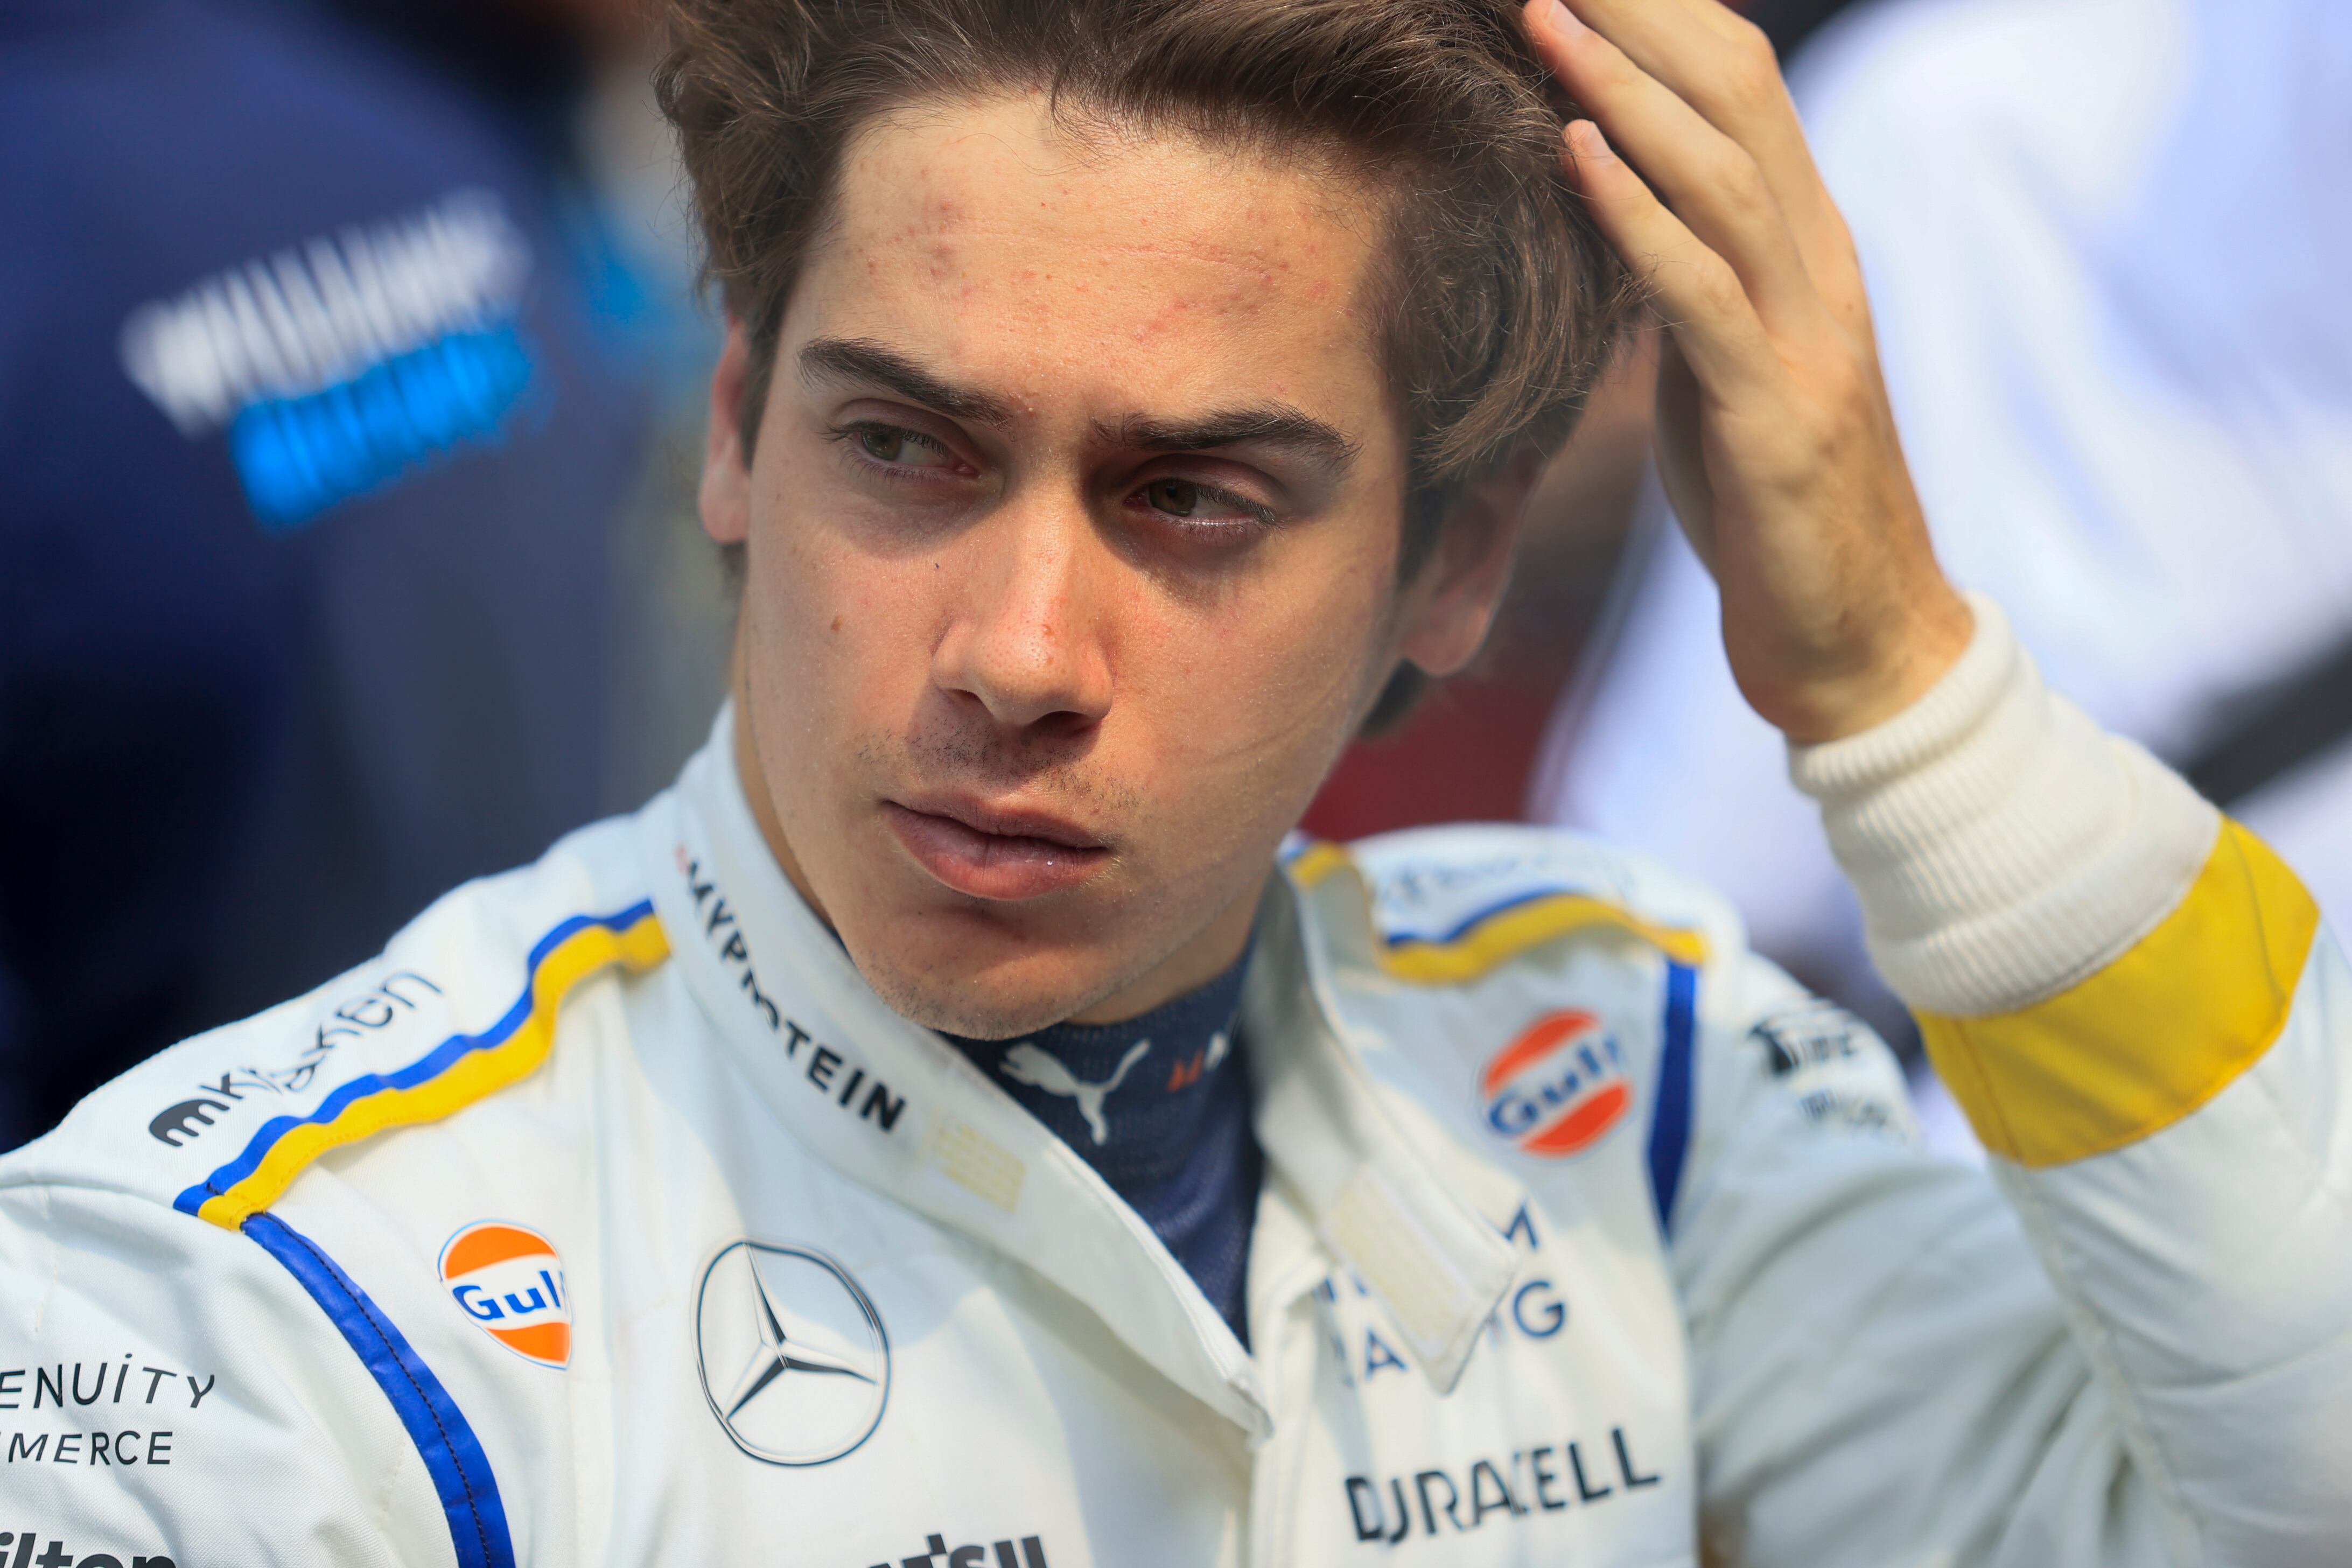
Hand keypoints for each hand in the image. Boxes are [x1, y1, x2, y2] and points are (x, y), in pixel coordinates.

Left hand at [1523, 0, 1971, 742]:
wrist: (1857, 641)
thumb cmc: (1775, 509)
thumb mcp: (1720, 371)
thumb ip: (1687, 285)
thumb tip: (1616, 216)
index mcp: (1805, 251)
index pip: (1738, 89)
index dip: (1661, 15)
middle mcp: (1819, 268)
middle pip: (1736, 94)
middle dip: (1642, 14)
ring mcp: (1807, 337)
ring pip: (1722, 175)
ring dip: (1625, 91)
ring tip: (1545, 15)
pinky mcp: (1776, 414)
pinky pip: (1702, 294)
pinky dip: (1639, 218)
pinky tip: (1578, 155)